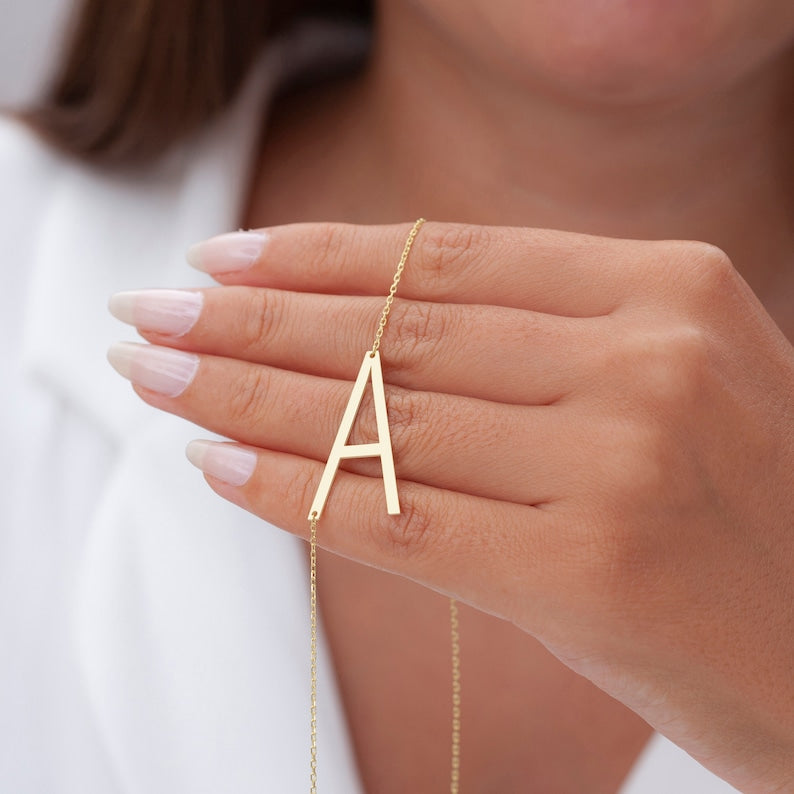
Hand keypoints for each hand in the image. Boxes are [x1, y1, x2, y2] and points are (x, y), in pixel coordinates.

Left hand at [108, 222, 793, 791]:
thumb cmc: (738, 504)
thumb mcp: (663, 373)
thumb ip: (532, 339)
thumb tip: (356, 322)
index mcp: (666, 288)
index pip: (446, 259)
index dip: (316, 256)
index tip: (220, 260)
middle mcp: (645, 359)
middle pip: (395, 331)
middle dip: (252, 322)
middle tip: (150, 313)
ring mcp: (618, 462)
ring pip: (382, 417)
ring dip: (248, 397)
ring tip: (158, 374)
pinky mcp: (586, 571)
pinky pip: (400, 518)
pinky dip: (296, 491)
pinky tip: (218, 465)